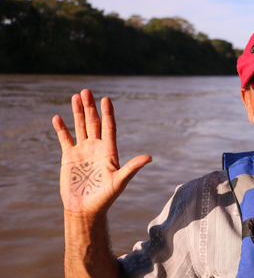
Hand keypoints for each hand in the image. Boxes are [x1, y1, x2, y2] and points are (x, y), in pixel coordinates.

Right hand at [53, 89, 151, 216]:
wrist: (86, 209)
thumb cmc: (105, 197)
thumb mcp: (120, 181)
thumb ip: (132, 168)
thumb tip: (149, 157)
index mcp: (109, 151)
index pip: (109, 127)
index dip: (108, 113)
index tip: (106, 99)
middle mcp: (96, 147)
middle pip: (94, 123)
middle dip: (90, 107)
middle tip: (86, 91)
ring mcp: (83, 151)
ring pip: (80, 127)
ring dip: (77, 112)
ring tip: (75, 96)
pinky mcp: (69, 157)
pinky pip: (65, 139)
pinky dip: (61, 129)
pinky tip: (57, 117)